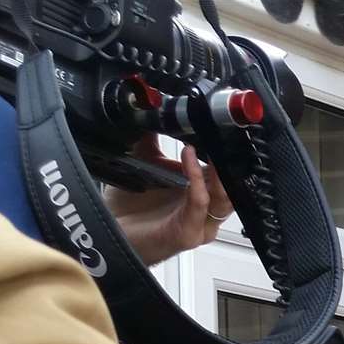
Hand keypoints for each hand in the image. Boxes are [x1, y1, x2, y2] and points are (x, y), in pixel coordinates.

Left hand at [103, 136, 233, 265]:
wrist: (110, 231)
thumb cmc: (129, 207)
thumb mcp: (144, 165)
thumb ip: (152, 141)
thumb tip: (153, 111)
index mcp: (201, 195)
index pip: (228, 176)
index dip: (228, 155)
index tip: (224, 129)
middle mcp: (205, 212)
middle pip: (233, 188)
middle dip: (230, 163)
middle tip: (224, 135)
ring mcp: (199, 225)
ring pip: (223, 198)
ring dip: (217, 171)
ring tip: (206, 145)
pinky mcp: (188, 233)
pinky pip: (199, 202)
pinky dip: (196, 179)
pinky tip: (188, 157)